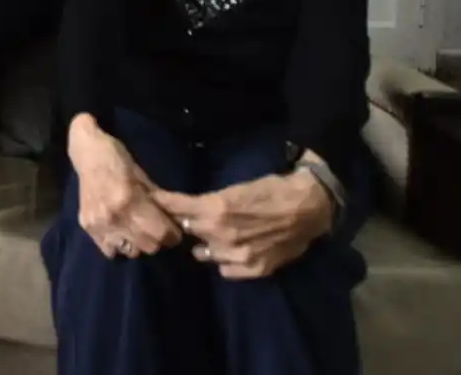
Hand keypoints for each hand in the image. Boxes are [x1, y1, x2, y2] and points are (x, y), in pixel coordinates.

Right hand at [68, 116, 182, 257]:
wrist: (87, 153)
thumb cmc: (118, 159)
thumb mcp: (142, 177)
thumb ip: (158, 201)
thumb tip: (175, 220)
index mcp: (130, 200)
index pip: (161, 232)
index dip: (172, 234)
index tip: (174, 230)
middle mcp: (114, 217)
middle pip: (148, 247)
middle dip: (158, 240)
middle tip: (157, 230)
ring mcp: (98, 224)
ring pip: (130, 252)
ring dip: (138, 244)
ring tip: (138, 231)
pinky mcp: (87, 228)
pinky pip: (109, 251)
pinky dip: (118, 246)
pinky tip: (120, 233)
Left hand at [152, 171, 333, 279]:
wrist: (309, 206)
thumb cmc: (271, 189)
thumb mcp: (235, 188)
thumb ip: (208, 203)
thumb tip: (184, 209)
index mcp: (216, 209)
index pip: (177, 208)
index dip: (162, 204)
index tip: (151, 201)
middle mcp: (222, 235)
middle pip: (186, 232)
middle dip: (181, 225)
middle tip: (181, 220)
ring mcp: (238, 256)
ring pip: (203, 254)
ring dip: (203, 245)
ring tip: (209, 237)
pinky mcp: (254, 270)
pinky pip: (225, 271)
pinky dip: (223, 262)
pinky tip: (228, 252)